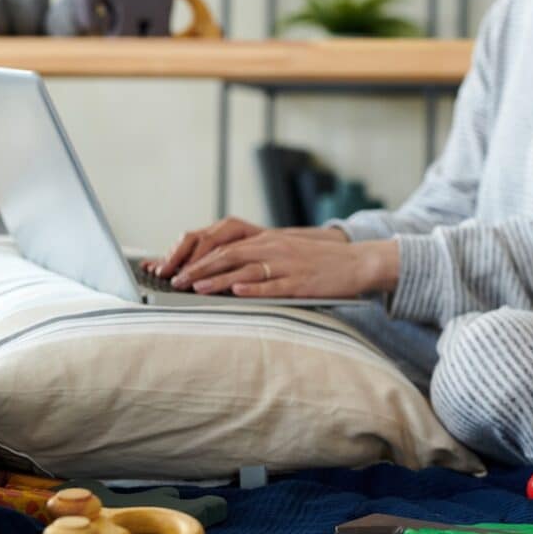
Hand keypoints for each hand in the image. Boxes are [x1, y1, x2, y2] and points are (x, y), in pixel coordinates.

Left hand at [143, 218, 345, 278]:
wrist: (357, 262)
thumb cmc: (319, 263)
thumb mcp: (287, 253)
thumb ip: (258, 259)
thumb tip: (225, 274)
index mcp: (268, 241)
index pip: (224, 246)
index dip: (196, 257)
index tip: (175, 269)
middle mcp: (273, 249)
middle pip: (228, 256)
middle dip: (199, 269)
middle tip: (176, 281)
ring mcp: (287, 265)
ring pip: (245, 270)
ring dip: (218, 280)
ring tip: (195, 288)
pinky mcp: (301, 282)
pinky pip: (273, 285)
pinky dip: (253, 288)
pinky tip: (236, 292)